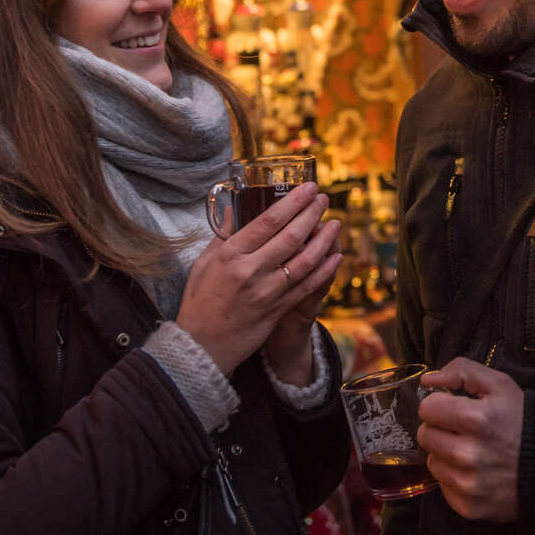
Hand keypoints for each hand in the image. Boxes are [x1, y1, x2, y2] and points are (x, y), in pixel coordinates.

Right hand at [176, 183, 342, 373]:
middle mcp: (250, 270)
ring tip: (335, 224)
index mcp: (230, 254)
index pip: (268, 221)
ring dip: (324, 240)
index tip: (308, 189)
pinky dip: (324, 271)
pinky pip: (306, 287)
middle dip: (311, 214)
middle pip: (290, 236)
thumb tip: (234, 208)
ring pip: (304, 261)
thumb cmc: (199, 302)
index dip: (293, 202)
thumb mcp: (203, 263)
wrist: (201, 346)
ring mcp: (265, 292)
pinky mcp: (276, 311)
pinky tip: (335, 257)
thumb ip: (223, 235)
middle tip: (324, 199)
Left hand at [417, 357, 525, 522]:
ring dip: (445, 454)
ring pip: (432, 461)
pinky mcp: (469, 506)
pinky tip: (474, 471)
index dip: (440, 405)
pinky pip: (443, 487)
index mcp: (475, 419)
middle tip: (461, 430)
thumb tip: (427, 381)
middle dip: (440, 429)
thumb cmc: (521, 422)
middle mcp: (468, 454)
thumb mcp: (499, 385)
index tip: (453, 409)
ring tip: (469, 451)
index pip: (427, 408)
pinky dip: (454, 478)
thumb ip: (461, 371)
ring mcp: (468, 484)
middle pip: (425, 435)